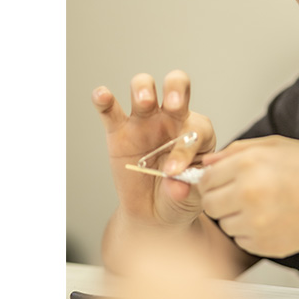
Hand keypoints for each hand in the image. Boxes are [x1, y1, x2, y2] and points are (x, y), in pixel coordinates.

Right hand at [92, 70, 214, 229]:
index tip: (175, 171)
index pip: (197, 127)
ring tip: (144, 102)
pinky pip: (110, 110)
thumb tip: (176, 186)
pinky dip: (104, 100)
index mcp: (197, 131)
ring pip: (144, 88)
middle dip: (176, 90)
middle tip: (174, 105)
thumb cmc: (180, 196)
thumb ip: (185, 188)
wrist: (155, 212)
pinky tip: (102, 95)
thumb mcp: (191, 196)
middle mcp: (172, 118)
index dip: (187, 147)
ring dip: (144, 89)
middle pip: (177, 86)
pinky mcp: (119, 130)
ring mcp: (145, 121)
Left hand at [199, 136, 298, 256]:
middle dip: (221, 198)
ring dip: (236, 215)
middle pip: (209, 203)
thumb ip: (237, 150)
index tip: (223, 180)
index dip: (213, 179)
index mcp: (249, 165)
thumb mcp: (278, 146)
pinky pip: (241, 238)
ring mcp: (255, 223)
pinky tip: (274, 218)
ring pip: (224, 223)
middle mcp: (248, 194)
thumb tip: (207, 162)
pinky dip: (251, 231)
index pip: (205, 179)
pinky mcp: (263, 245)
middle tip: (244, 192)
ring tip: (266, 204)